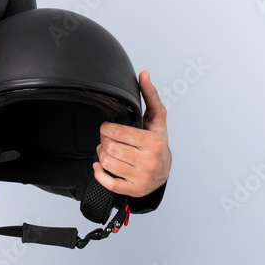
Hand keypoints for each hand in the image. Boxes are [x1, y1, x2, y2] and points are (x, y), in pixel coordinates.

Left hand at [93, 70, 170, 197]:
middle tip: (106, 139)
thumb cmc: (158, 142)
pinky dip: (99, 174)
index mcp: (153, 142)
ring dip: (101, 155)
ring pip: (107, 163)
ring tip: (106, 151)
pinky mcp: (134, 189)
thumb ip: (150, 95)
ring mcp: (141, 177)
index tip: (106, 128)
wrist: (164, 171)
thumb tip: (144, 74)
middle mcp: (148, 161)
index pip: (118, 132)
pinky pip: (109, 183)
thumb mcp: (157, 118)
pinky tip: (101, 166)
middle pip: (110, 148)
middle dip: (103, 141)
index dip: (106, 128)